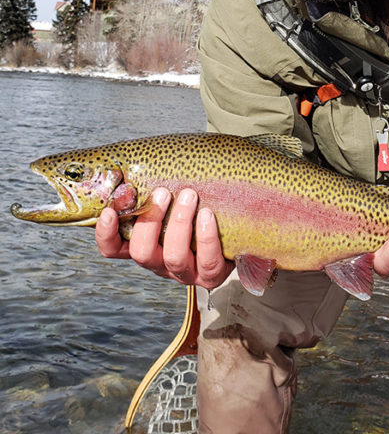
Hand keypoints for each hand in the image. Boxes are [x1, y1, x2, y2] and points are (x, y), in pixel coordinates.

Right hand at [95, 187, 233, 288]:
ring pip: (173, 257)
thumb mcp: (174, 194)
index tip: (108, 211)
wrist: (237, 226)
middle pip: (142, 253)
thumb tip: (137, 157)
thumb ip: (155, 184)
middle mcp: (160, 262)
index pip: (113, 249)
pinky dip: (206, 237)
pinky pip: (207, 263)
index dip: (106, 234)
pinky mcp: (211, 276)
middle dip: (150, 221)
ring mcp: (185, 272)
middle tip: (162, 192)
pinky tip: (208, 215)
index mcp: (145, 244)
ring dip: (180, 223)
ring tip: (189, 195)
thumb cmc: (198, 202)